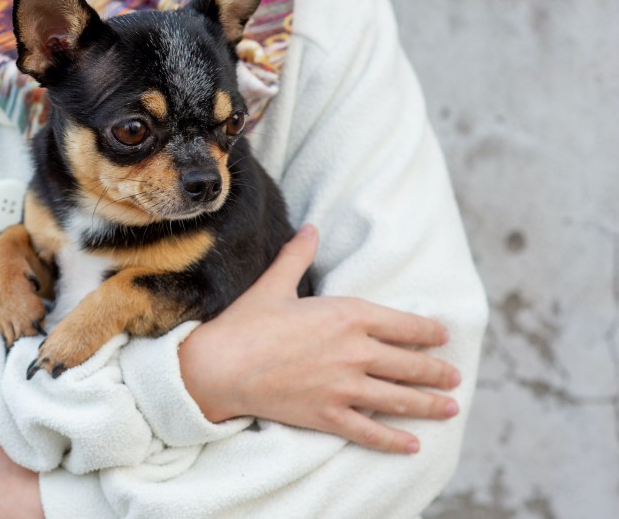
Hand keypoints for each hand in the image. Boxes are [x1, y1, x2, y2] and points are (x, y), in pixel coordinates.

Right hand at [178, 225, 460, 453]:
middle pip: (409, 364)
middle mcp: (354, 352)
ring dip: (429, 405)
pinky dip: (394, 441)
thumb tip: (310, 228)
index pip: (402, 325)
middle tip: (454, 376)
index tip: (443, 336)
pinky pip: (371, 432)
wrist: (219, 367)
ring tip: (449, 408)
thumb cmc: (246, 323)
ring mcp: (344, 387)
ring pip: (399, 399)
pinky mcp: (328, 415)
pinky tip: (413, 445)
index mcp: (347, 316)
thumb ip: (298, 256)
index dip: (428, 332)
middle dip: (437, 371)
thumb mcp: (274, 285)